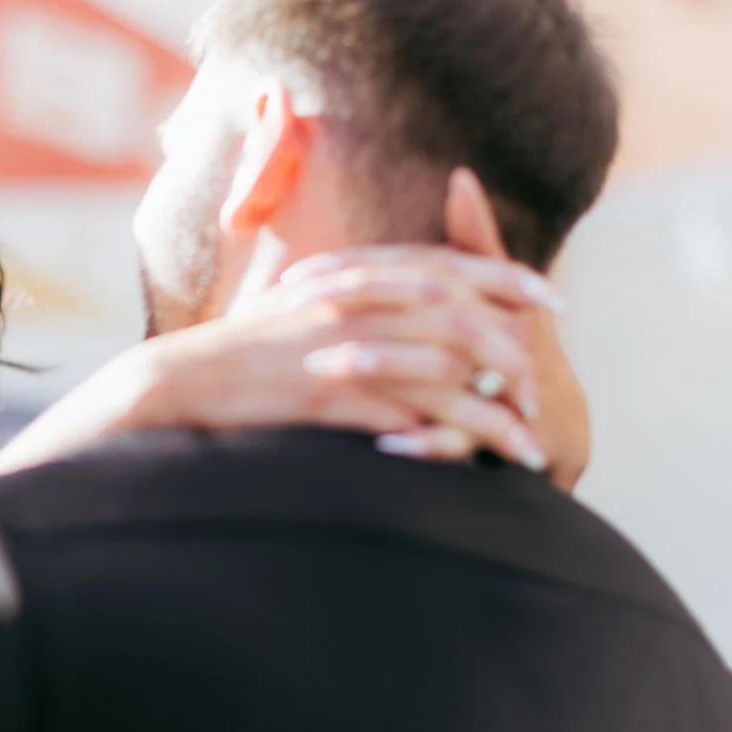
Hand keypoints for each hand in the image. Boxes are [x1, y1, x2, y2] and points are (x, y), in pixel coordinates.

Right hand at [141, 245, 559, 471]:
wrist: (182, 376)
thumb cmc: (241, 346)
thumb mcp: (301, 302)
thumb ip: (355, 293)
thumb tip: (400, 296)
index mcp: (352, 277)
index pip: (446, 266)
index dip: (505, 278)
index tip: (549, 298)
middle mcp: (354, 305)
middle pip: (458, 320)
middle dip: (510, 357)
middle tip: (538, 393)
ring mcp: (340, 350)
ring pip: (440, 376)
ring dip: (490, 415)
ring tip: (525, 449)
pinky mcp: (325, 396)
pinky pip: (399, 419)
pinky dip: (438, 441)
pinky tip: (465, 465)